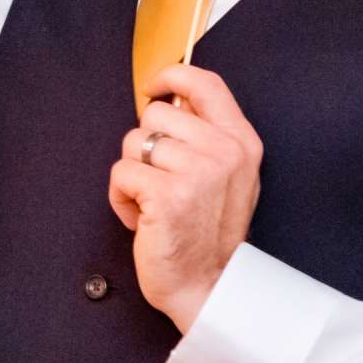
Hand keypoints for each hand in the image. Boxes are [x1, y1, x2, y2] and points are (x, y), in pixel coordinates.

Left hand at [106, 65, 262, 332]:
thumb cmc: (208, 233)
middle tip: (162, 181)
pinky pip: (121, 172)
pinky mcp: (168, 195)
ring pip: (133, 143)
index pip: (205, 84)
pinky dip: (122, 197)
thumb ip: (206, 135)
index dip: (171, 75)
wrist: (208, 287)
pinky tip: (143, 219)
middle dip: (145, 145)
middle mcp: (224, 152)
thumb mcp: (226, 176)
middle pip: (155, 113)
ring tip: (154, 204)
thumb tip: (169, 96)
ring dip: (133, 175)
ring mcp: (198, 173)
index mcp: (241, 142)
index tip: (154, 86)